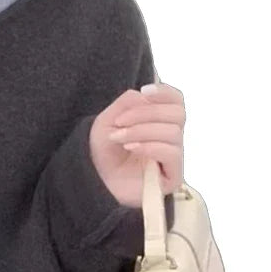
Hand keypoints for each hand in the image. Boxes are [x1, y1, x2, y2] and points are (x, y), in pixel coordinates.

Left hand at [89, 81, 184, 207]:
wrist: (93, 180)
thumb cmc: (102, 152)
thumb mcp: (109, 121)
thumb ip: (127, 103)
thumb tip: (146, 95)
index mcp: (160, 122)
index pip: (177, 102)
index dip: (164, 93)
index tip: (144, 91)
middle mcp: (171, 139)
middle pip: (178, 114)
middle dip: (146, 113)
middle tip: (119, 122)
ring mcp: (173, 158)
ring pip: (173, 133)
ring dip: (141, 131)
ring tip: (118, 138)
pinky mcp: (173, 177)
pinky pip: (172, 153)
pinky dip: (150, 146)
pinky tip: (131, 148)